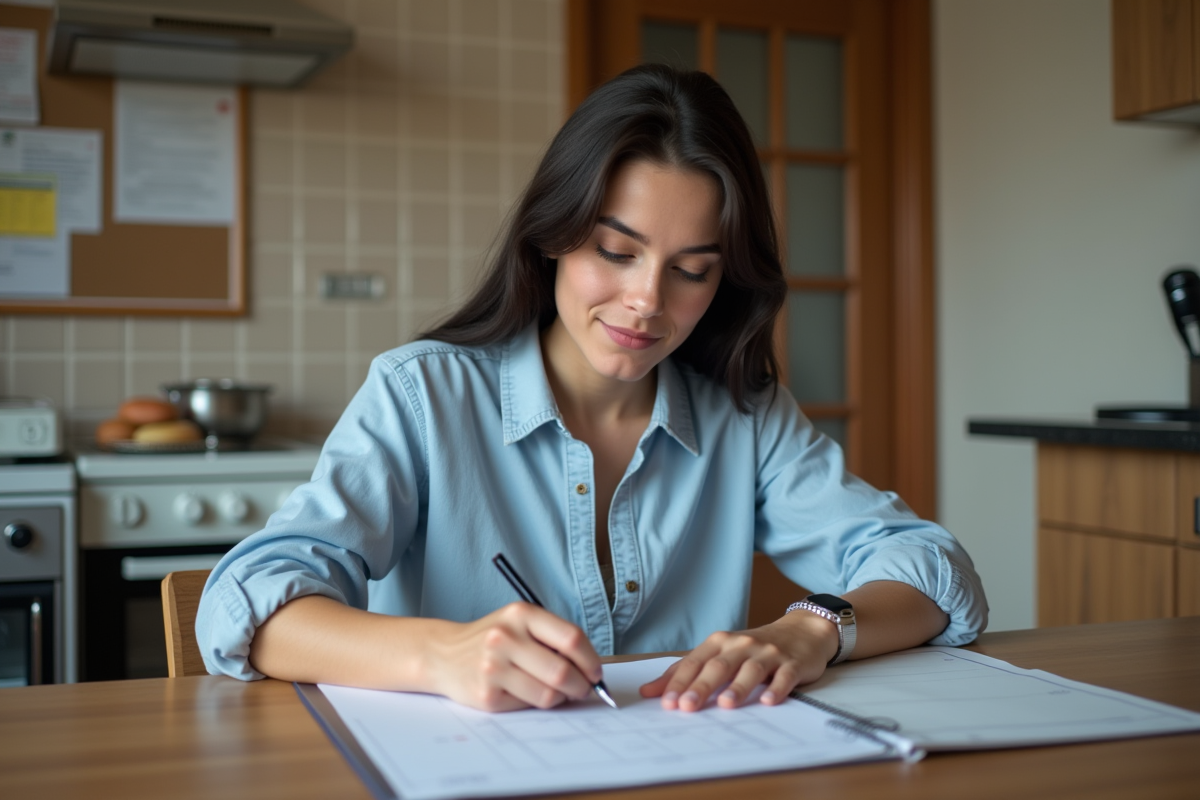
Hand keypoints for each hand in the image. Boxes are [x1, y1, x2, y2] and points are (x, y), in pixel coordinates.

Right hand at [425, 602, 602, 712]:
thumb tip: (589, 669)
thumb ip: (552, 638)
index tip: (596, 672)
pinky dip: (537, 703)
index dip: (590, 660)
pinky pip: (528, 706)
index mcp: (521, 614)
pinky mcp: (487, 695)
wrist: (444, 654)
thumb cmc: (493, 639)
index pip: (571, 638)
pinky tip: (528, 693)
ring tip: (557, 692)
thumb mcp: (519, 622)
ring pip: (548, 695)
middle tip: (583, 689)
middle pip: (562, 671)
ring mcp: (494, 667)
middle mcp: (505, 638)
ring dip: (561, 698)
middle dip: (581, 686)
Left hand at [638, 611, 839, 711]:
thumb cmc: (753, 648)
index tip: (666, 702)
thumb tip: (649, 691)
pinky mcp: (792, 663)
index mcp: (720, 642)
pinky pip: (784, 676)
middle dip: (701, 686)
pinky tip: (768, 701)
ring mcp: (768, 653)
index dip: (679, 681)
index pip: (695, 662)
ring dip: (738, 687)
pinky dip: (777, 688)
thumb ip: (687, 671)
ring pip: (751, 669)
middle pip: (719, 666)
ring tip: (725, 704)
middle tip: (686, 706)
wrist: (802, 631)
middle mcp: (742, 645)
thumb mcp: (720, 653)